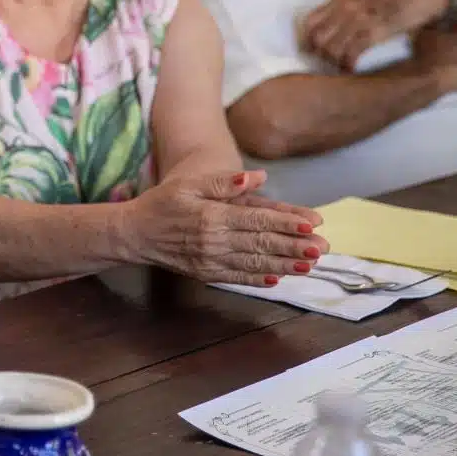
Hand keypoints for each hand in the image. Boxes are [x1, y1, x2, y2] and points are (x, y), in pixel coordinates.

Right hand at [123, 169, 327, 287]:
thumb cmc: (161, 203)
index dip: (287, 222)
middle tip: (322, 248)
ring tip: (310, 265)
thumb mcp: (188, 185)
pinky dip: (259, 279)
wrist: (134, 233)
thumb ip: (223, 182)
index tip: (312, 224)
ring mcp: (210, 260)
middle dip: (294, 246)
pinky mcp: (206, 273)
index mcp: (212, 217)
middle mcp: (214, 241)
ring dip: (285, 265)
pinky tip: (278, 278)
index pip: (257, 219)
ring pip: (255, 263)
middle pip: (262, 243)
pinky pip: (238, 277)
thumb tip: (257, 177)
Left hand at [298, 0, 449, 70]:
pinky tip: (352, 70)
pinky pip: (351, 53)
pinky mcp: (375, 30)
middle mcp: (346, 7)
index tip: (312, 53)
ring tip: (341, 68)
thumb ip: (344, 11)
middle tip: (327, 65)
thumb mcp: (363, 0)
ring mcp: (359, 18)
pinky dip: (348, 65)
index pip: (309, 22)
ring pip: (331, 48)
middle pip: (317, 38)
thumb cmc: (396, 0)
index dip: (307, 41)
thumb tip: (328, 34)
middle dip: (319, 55)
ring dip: (334, 63)